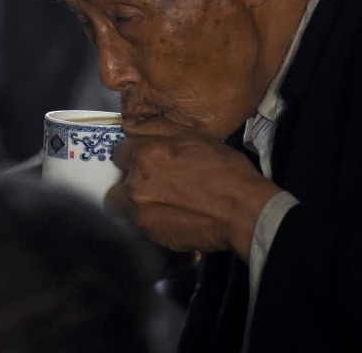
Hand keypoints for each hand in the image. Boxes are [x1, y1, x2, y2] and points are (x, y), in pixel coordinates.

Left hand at [106, 117, 280, 262]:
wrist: (242, 211)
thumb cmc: (223, 170)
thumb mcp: (194, 136)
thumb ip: (156, 128)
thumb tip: (128, 126)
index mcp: (144, 156)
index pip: (120, 152)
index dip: (134, 155)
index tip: (147, 160)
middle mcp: (135, 186)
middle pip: (118, 184)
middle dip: (133, 183)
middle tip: (158, 184)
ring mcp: (141, 215)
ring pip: (126, 207)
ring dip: (140, 204)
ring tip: (166, 204)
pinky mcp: (152, 237)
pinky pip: (142, 226)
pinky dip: (153, 221)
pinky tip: (174, 218)